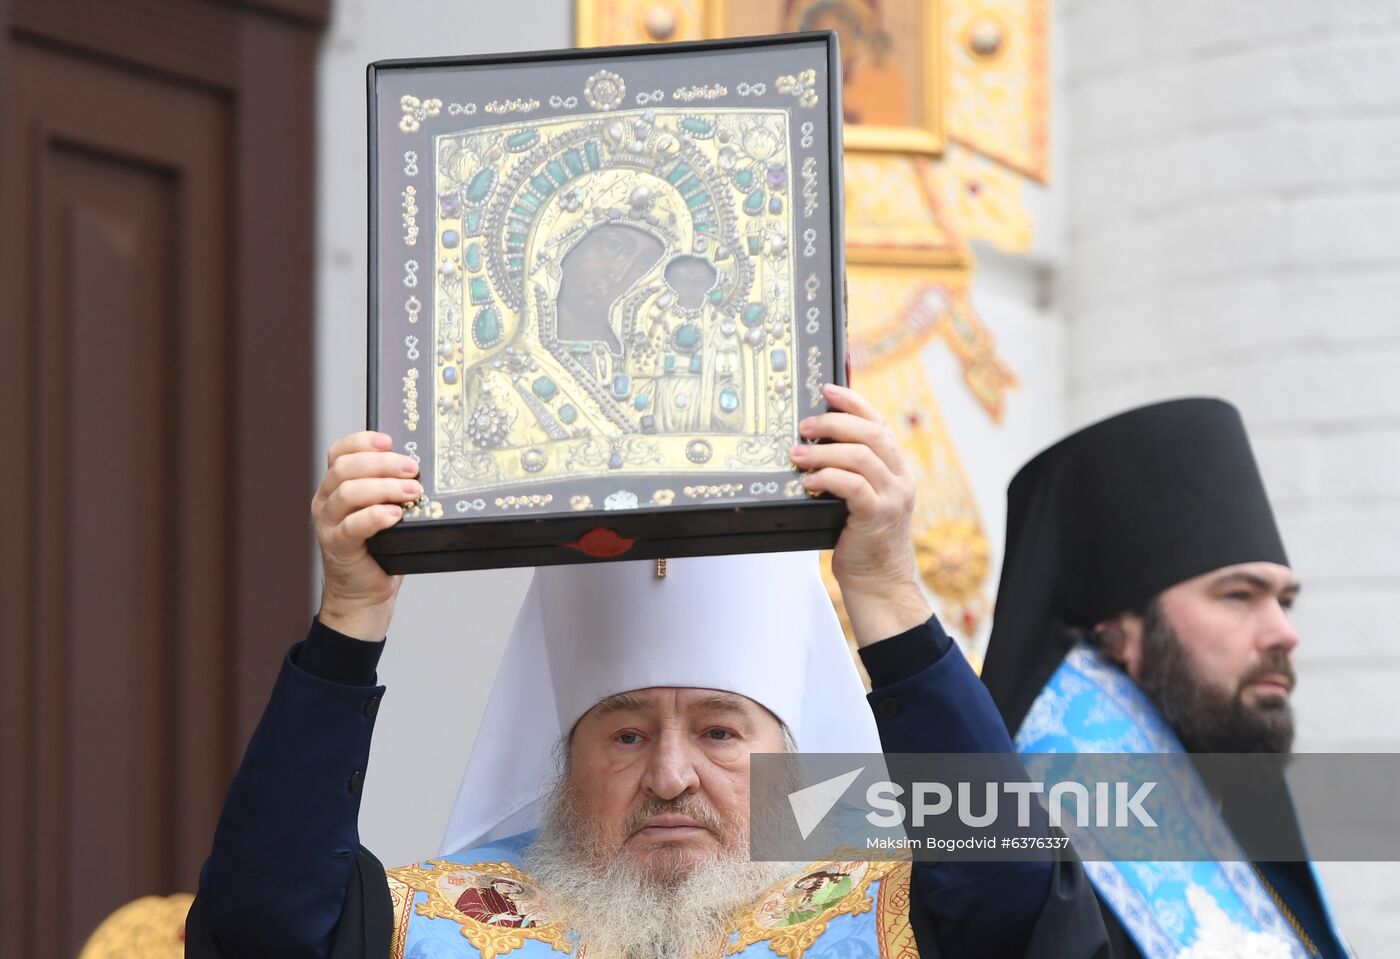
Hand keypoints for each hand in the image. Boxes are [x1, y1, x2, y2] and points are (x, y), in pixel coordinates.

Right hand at [311, 431, 417, 639]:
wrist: (365, 595)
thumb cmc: (381, 550)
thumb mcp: (387, 512)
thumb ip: (393, 489)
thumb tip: (423, 468)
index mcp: (336, 486)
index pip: (339, 451)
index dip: (362, 441)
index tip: (390, 440)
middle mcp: (326, 500)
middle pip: (345, 468)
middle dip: (383, 463)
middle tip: (413, 469)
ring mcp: (327, 524)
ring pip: (347, 493)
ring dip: (384, 488)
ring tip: (412, 493)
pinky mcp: (336, 547)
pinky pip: (351, 526)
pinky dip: (375, 516)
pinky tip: (394, 515)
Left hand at [789, 384, 930, 645]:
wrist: (879, 581)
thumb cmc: (862, 538)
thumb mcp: (860, 496)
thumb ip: (850, 470)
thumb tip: (815, 440)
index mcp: (896, 467)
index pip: (879, 422)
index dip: (854, 401)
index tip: (827, 389)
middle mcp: (900, 477)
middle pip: (871, 432)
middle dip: (834, 422)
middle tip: (804, 426)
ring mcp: (893, 496)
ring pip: (860, 456)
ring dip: (823, 451)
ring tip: (798, 455)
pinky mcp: (878, 515)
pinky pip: (852, 485)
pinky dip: (827, 477)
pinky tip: (810, 482)